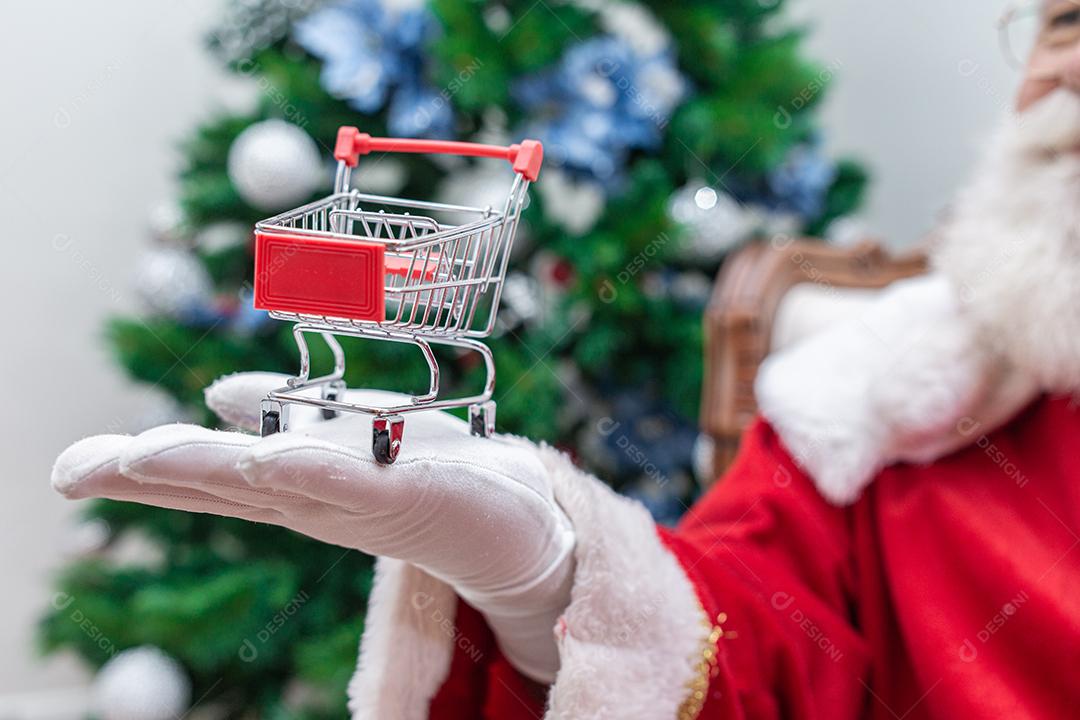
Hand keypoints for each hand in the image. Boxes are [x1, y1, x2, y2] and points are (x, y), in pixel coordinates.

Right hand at [51, 372, 575, 681]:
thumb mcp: (343, 431)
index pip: (210, 472)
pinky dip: (313, 471)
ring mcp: (362, 502)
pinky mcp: (414, 496)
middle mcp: (316, 499)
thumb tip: (218, 393)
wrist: (512, 515)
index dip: (142, 467)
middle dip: (151, 473)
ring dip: (212, 469)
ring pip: (275, 483)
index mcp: (296, 482)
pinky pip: (357, 482)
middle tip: (77, 468)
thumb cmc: (424, 469)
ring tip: (146, 457)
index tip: (73, 464)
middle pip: (223, 482)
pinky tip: (273, 460)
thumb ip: (284, 413)